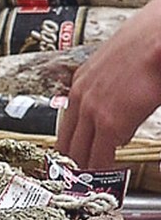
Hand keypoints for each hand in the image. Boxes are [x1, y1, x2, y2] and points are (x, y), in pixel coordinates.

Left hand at [56, 0, 160, 168]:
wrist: (159, 38)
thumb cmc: (147, 42)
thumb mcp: (118, 64)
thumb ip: (111, 86)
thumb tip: (118, 101)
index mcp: (81, 81)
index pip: (68, 121)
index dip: (70, 141)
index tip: (72, 154)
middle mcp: (80, 97)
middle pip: (68, 140)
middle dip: (73, 160)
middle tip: (76, 176)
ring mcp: (92, 111)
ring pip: (80, 151)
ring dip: (86, 167)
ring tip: (88, 182)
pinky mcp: (110, 124)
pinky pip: (101, 156)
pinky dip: (103, 169)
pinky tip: (106, 176)